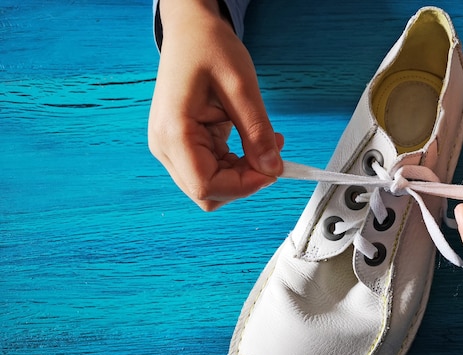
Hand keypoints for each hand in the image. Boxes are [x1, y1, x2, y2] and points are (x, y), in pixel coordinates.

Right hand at [148, 0, 283, 210]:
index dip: (243, 187)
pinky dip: (237, 165)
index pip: (206, 186)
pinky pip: (213, 170)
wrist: (191, 30)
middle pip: (207, 192)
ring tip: (266, 144)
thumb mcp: (241, 87)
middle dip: (245, 181)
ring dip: (243, 174)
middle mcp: (166, 147)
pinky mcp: (183, 146)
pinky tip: (252, 143)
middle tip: (272, 155)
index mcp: (173, 132)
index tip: (272, 171)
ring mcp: (172, 148)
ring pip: (212, 186)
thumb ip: (257, 133)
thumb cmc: (208, 47)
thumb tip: (273, 169)